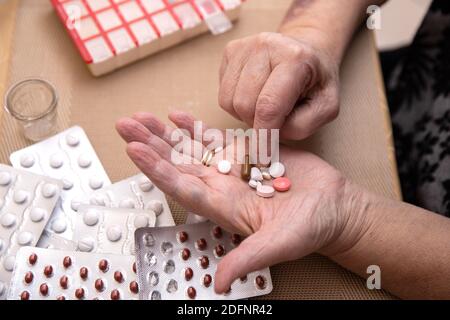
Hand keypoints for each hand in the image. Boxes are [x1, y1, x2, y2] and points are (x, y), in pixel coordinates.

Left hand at [116, 112, 363, 292]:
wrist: (332, 207)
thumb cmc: (310, 228)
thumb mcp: (279, 245)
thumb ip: (247, 260)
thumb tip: (219, 285)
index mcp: (222, 207)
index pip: (181, 187)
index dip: (157, 170)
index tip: (135, 151)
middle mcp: (220, 187)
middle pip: (176, 164)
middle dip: (150, 145)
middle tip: (125, 126)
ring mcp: (231, 169)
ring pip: (190, 149)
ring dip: (164, 133)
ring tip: (140, 118)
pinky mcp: (247, 153)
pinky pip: (214, 139)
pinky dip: (194, 127)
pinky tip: (176, 116)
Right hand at [218, 32, 339, 139]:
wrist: (307, 50)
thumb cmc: (316, 82)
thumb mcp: (326, 107)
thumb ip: (302, 125)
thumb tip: (269, 135)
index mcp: (294, 58)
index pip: (269, 105)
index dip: (263, 135)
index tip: (262, 155)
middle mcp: (266, 45)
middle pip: (244, 103)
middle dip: (256, 122)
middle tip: (272, 120)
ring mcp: (245, 46)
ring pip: (229, 100)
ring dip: (244, 113)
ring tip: (263, 106)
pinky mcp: (230, 51)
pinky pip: (223, 91)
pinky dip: (235, 102)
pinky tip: (253, 95)